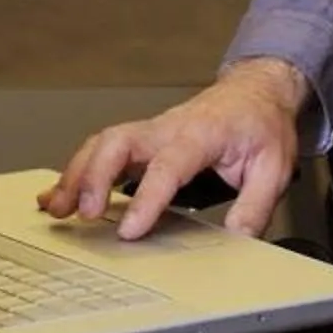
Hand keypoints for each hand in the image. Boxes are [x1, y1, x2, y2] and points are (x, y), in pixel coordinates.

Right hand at [39, 59, 308, 241]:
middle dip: (94, 176)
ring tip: (57, 209)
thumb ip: (256, 205)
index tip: (130, 229)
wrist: (256, 91)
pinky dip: (76, 172)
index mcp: (201, 134)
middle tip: (84, 214)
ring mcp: (150, 132)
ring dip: (76, 175)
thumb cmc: (261, 124)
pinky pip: (101, 150)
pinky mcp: (141, 140)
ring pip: (102, 143)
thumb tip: (237, 241)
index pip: (167, 165)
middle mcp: (168, 128)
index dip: (146, 199)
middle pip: (119, 142)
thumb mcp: (274, 166)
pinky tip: (58, 195)